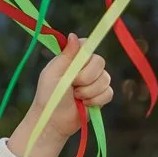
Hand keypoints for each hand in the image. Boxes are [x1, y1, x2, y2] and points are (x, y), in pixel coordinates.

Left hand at [7, 35, 113, 156]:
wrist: (53, 121)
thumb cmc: (48, 97)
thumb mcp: (54, 74)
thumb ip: (66, 56)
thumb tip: (73, 35)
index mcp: (72, 58)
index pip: (88, 45)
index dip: (85, 56)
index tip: (75, 67)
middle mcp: (86, 66)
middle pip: (100, 62)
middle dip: (85, 77)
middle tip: (72, 86)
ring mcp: (95, 81)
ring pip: (105, 78)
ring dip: (89, 91)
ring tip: (76, 97)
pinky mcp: (101, 95)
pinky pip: (109, 92)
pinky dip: (96, 100)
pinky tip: (85, 104)